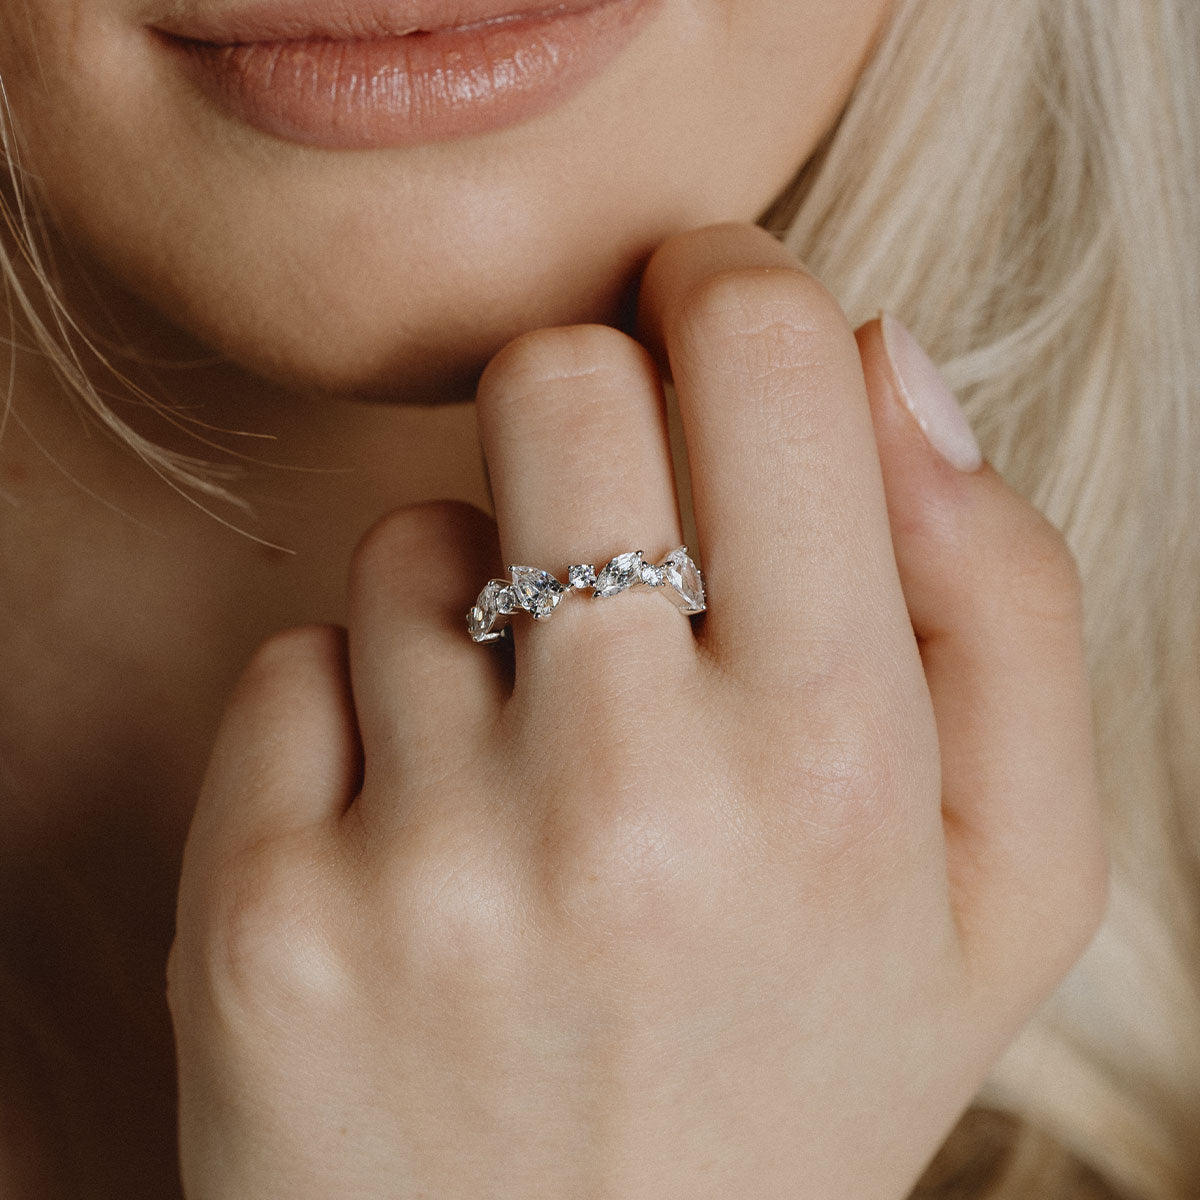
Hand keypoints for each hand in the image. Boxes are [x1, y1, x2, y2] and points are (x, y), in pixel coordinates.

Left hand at [167, 223, 1106, 1198]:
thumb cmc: (797, 1073)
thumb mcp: (1001, 882)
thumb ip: (1001, 600)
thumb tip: (884, 360)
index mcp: (843, 769)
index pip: (761, 361)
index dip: (725, 287)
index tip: (705, 306)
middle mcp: (631, 804)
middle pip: (557, 387)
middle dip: (590, 415)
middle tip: (618, 534)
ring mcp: (429, 867)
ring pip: (413, 541)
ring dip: (475, 612)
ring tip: (533, 769)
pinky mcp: (265, 922)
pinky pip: (289, 669)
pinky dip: (351, 724)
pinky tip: (422, 847)